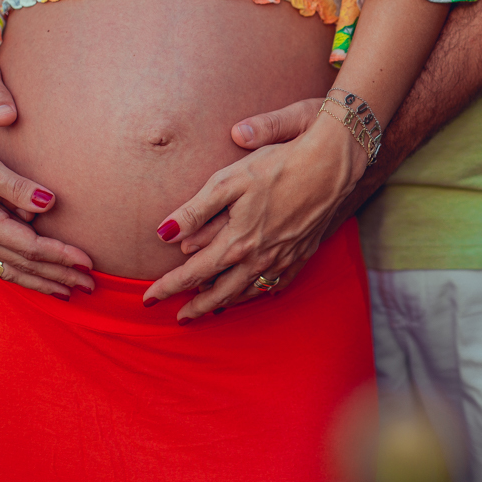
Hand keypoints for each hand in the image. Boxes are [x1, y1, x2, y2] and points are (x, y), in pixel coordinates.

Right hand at [0, 64, 94, 298]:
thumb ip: (14, 185)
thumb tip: (49, 203)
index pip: (30, 247)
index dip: (61, 256)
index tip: (88, 262)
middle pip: (24, 266)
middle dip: (59, 277)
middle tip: (91, 286)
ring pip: (8, 271)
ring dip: (40, 283)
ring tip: (67, 291)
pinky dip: (17, 276)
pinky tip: (31, 280)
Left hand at [143, 106, 367, 322]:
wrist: (331, 163)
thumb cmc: (278, 164)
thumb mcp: (228, 181)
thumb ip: (194, 210)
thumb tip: (164, 234)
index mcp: (237, 242)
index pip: (193, 273)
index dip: (169, 287)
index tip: (149, 299)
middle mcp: (260, 258)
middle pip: (221, 292)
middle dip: (197, 306)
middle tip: (179, 318)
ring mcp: (284, 258)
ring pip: (249, 292)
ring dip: (227, 303)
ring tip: (212, 309)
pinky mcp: (303, 252)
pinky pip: (277, 284)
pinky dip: (260, 293)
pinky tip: (257, 292)